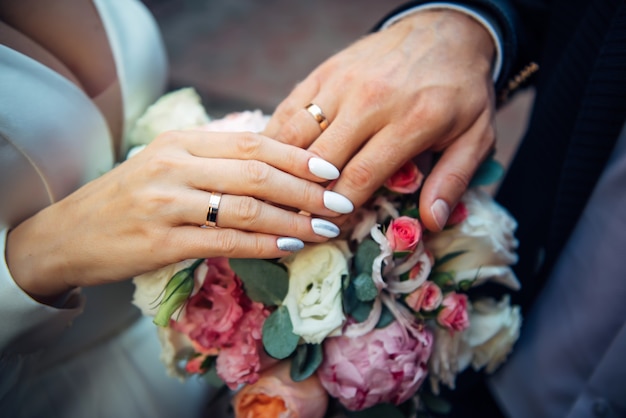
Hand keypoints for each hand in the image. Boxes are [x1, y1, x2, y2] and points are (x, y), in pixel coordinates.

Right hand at [6, 130, 352, 300]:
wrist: (68, 234)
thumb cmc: (128, 199)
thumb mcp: (167, 166)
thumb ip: (214, 162)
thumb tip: (276, 169)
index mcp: (181, 142)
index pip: (253, 142)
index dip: (298, 156)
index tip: (331, 170)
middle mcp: (174, 165)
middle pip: (256, 171)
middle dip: (306, 188)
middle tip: (339, 203)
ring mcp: (166, 203)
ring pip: (245, 206)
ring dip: (293, 219)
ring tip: (324, 228)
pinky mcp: (160, 241)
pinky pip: (225, 241)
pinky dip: (264, 243)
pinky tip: (290, 246)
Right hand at [264, 9, 497, 230]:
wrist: (446, 30)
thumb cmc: (460, 90)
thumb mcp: (477, 136)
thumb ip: (453, 180)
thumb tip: (431, 222)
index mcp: (411, 121)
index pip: (361, 176)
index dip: (340, 208)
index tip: (332, 226)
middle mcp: (371, 100)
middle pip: (322, 161)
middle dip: (309, 195)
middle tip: (304, 216)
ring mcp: (343, 82)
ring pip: (297, 135)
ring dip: (285, 167)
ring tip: (283, 192)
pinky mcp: (325, 71)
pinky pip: (290, 108)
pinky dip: (277, 136)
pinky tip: (275, 158)